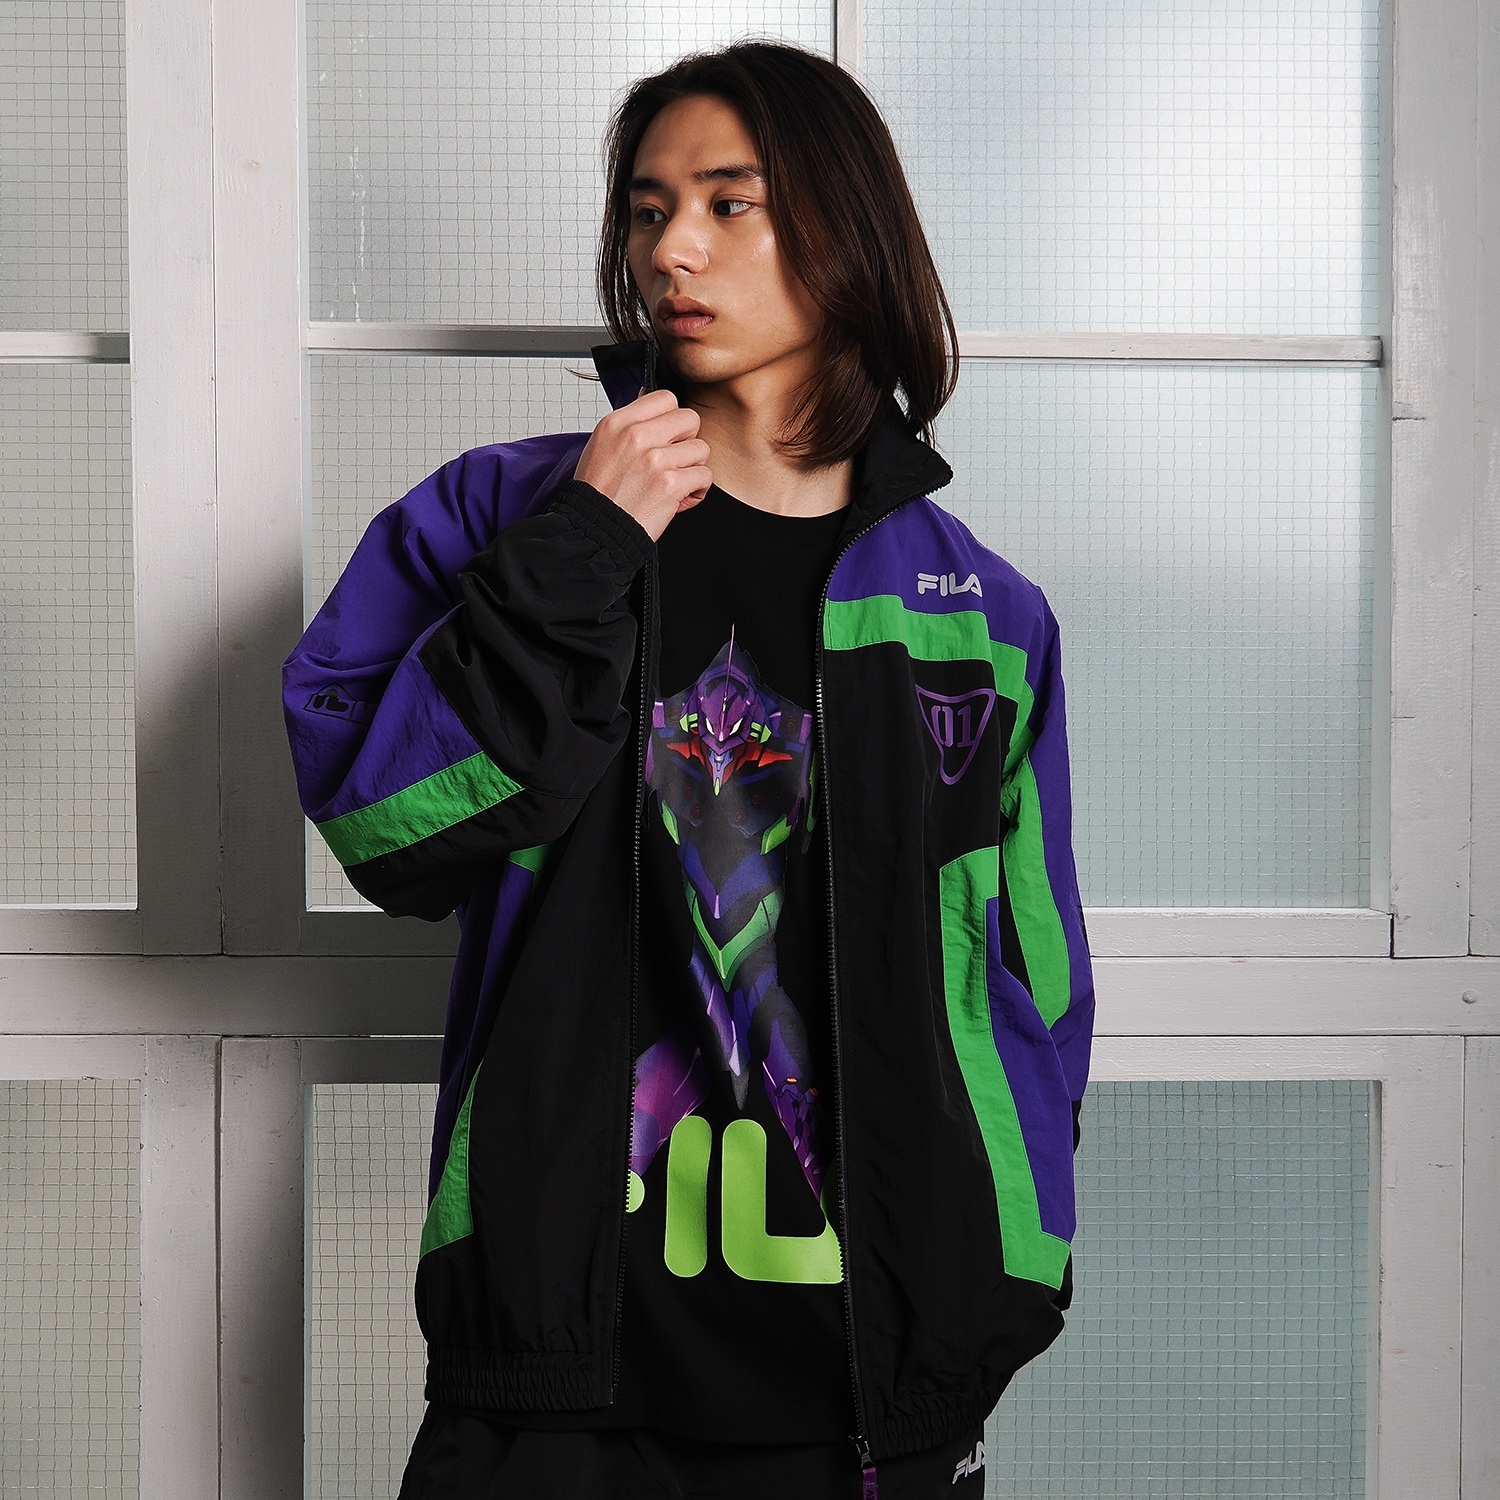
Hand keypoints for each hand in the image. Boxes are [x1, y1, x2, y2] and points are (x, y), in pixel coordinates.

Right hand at [573, 389, 711, 541]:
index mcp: (617, 423)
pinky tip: (679, 498)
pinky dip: (696, 491)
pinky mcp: (670, 485)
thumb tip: (652, 400)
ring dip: (692, 468)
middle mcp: (635, 436)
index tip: (666, 437)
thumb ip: (631, 423)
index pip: (665, 398)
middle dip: (686, 441)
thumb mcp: (603, 445)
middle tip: (671, 461)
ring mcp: (654, 460)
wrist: (595, 531)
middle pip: (690, 419)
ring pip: (701, 449)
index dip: (672, 418)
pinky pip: (704, 476)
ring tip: (673, 481)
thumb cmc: (599, 493)